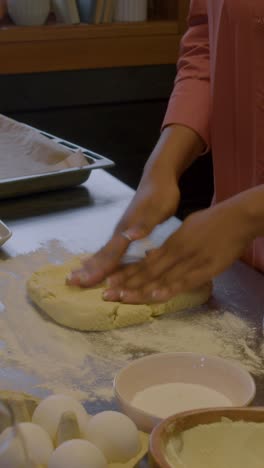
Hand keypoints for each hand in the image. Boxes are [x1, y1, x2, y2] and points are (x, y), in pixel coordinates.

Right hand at [67, 170, 179, 286]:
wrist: (158, 178)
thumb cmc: (161, 195)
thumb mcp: (157, 209)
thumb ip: (143, 224)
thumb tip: (129, 236)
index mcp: (127, 230)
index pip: (111, 255)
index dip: (99, 270)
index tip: (84, 282)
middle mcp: (120, 232)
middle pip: (102, 254)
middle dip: (87, 269)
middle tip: (69, 282)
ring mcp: (122, 231)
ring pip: (104, 252)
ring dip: (91, 265)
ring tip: (77, 275)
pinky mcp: (126, 230)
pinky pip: (111, 249)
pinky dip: (101, 258)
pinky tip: (98, 262)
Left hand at [103, 196, 253, 302]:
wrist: (237, 217)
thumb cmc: (211, 222)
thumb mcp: (185, 230)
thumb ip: (166, 245)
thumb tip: (149, 255)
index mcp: (171, 243)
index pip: (144, 261)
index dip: (127, 273)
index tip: (110, 282)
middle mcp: (175, 252)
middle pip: (148, 271)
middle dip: (127, 284)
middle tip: (107, 294)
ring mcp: (190, 260)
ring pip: (162, 278)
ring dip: (141, 289)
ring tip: (122, 298)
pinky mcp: (205, 269)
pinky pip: (184, 282)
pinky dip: (169, 289)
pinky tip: (154, 297)